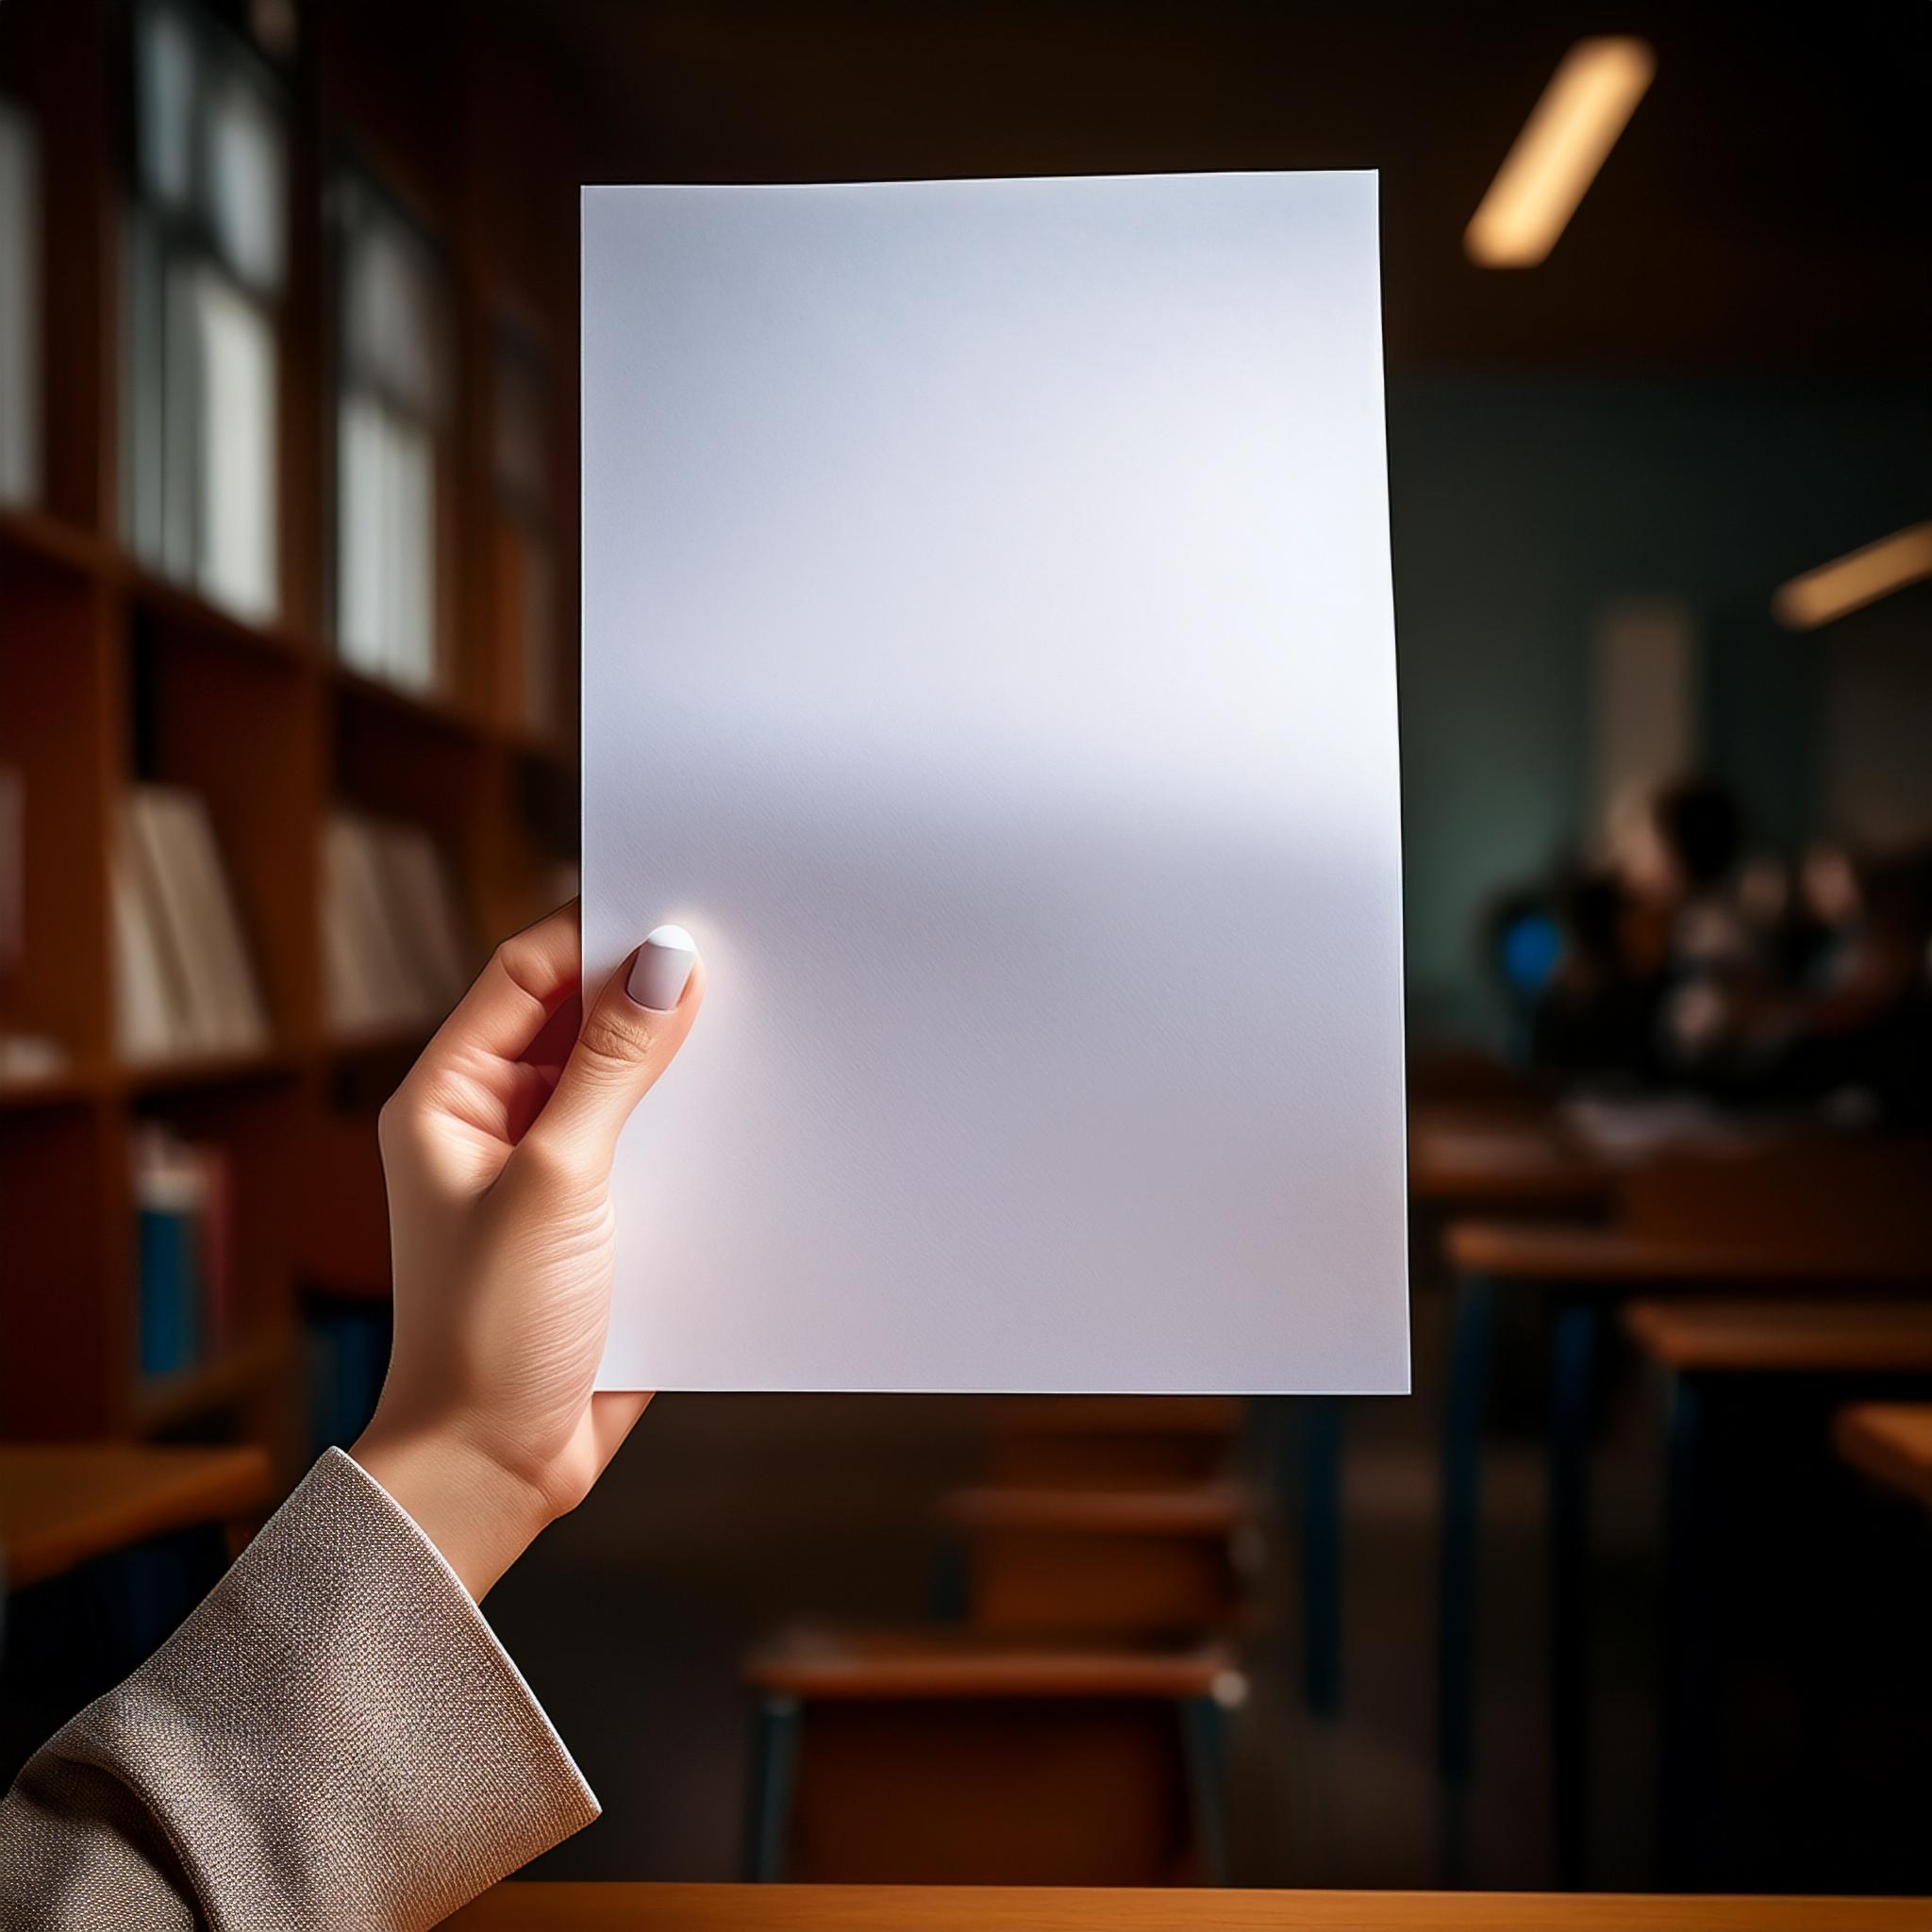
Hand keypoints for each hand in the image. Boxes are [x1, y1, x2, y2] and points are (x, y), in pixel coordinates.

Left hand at [353, 901, 703, 1597]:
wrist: (499, 1464)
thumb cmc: (491, 1327)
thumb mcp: (557, 1178)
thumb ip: (614, 1068)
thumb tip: (664, 963)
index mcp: (450, 1095)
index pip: (524, 973)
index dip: (595, 934)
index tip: (679, 909)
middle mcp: (497, 1122)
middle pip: (580, 1020)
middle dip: (651, 994)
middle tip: (737, 961)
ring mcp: (552, 1172)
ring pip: (626, 1084)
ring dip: (682, 1064)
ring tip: (759, 1029)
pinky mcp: (602, 1221)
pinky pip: (654, 1148)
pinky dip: (697, 1130)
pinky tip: (753, 1118)